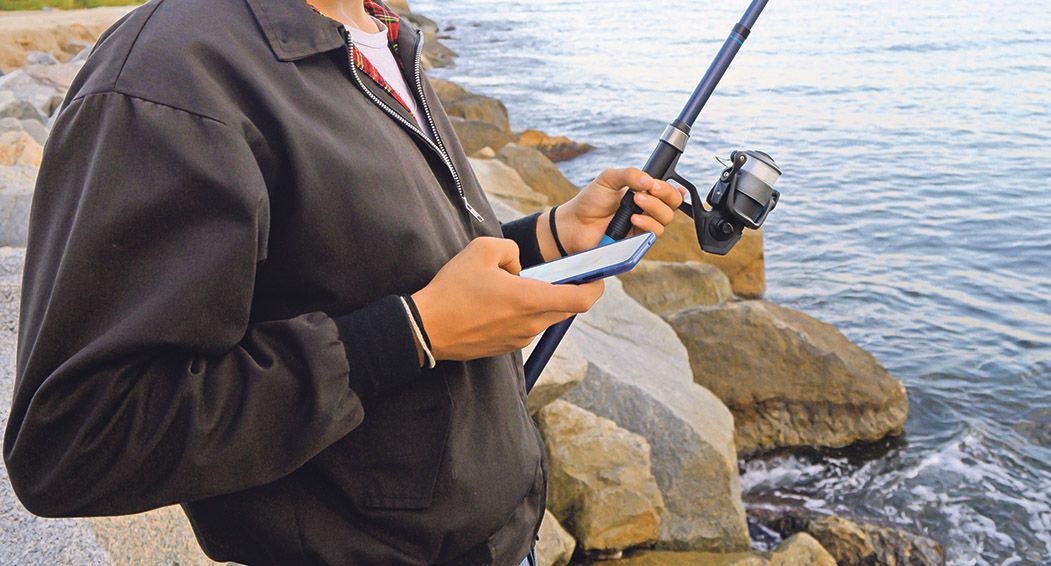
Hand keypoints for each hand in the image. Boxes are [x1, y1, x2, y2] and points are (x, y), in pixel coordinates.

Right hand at [412, 237, 604, 361]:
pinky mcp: (507, 348)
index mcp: (530, 299)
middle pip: (565, 308)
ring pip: (544, 317)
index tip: (597, 276)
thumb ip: (512, 250)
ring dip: (539, 301)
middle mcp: (531, 324)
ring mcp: (519, 339)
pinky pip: (526, 327)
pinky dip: (522, 313)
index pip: (581, 300)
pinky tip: (497, 304)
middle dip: (565, 290)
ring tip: (510, 287)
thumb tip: (520, 265)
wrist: (425, 328)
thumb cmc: (452, 289)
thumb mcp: (482, 249)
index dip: (595, 287)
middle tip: (555, 274)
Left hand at [538, 168, 684, 258]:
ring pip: (665, 220)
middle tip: (647, 191)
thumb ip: (629, 174)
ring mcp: (643, 226)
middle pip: (672, 206)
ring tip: (636, 203)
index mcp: (644, 193)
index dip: (669, 188)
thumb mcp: (609, 179)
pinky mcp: (637, 241)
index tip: (655, 184)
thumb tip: (649, 180)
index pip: (668, 191)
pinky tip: (634, 218)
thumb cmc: (591, 201)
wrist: (575, 223)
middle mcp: (647, 210)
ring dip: (654, 209)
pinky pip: (653, 235)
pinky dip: (647, 224)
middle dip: (664, 196)